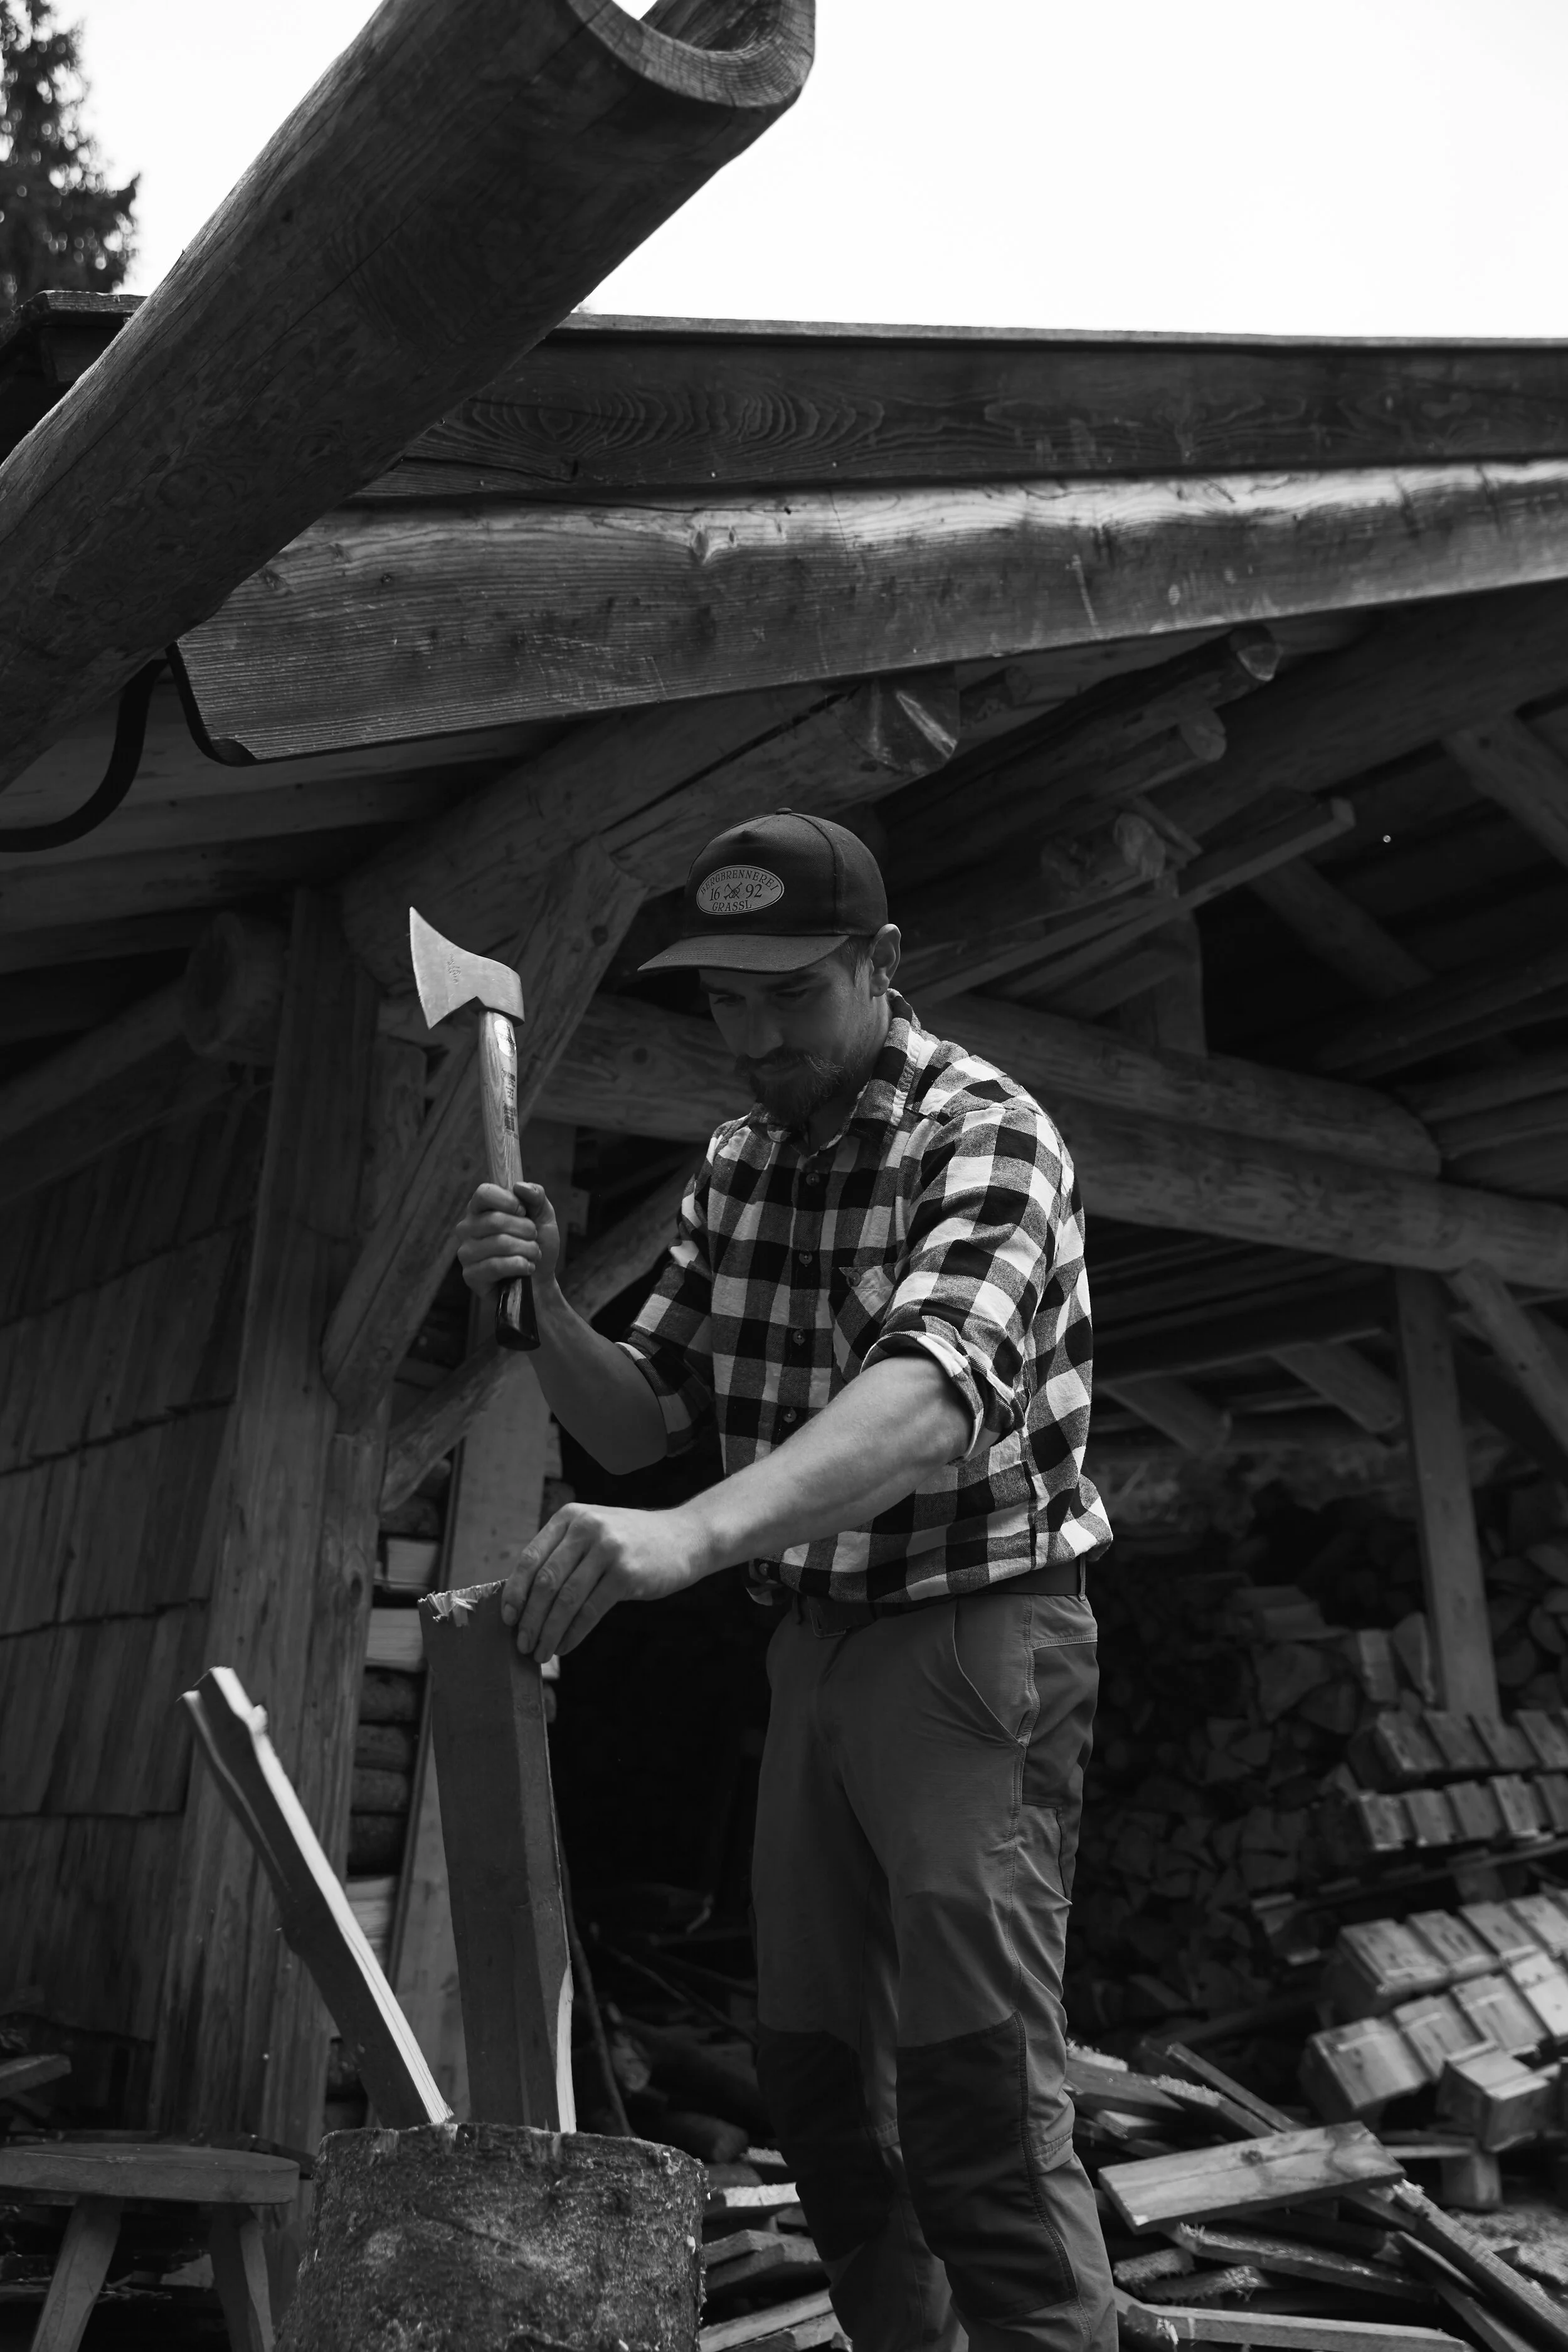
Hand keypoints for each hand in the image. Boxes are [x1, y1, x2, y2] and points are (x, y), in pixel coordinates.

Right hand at [455, 1178, 560, 1298]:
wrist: (541, 1281)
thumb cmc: (538, 1245)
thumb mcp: (544, 1216)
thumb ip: (536, 1196)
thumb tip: (519, 1186)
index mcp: (481, 1209)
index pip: (483, 1193)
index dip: (508, 1200)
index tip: (524, 1211)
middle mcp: (467, 1228)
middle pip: (495, 1220)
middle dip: (526, 1230)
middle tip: (534, 1238)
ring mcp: (466, 1252)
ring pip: (500, 1243)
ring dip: (527, 1250)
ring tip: (533, 1254)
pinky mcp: (470, 1275)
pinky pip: (496, 1266)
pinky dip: (520, 1266)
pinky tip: (527, 1268)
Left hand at [502, 1501, 705, 1657]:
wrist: (685, 1537)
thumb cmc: (632, 1543)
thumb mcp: (594, 1533)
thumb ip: (563, 1555)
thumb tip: (524, 1602)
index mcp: (571, 1517)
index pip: (530, 1558)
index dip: (515, 1592)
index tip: (507, 1619)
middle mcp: (587, 1528)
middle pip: (545, 1582)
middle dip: (530, 1619)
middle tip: (523, 1645)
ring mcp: (608, 1549)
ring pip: (566, 1600)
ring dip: (549, 1632)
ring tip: (542, 1653)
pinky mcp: (627, 1573)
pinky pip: (590, 1611)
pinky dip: (573, 1634)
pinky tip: (565, 1647)